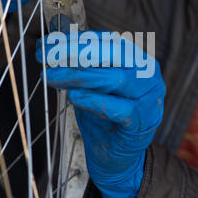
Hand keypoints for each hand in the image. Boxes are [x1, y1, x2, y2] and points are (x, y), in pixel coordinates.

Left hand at [36, 31, 165, 197]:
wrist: (116, 158)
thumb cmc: (103, 118)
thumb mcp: (89, 86)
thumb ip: (78, 67)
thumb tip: (48, 47)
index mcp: (136, 60)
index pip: (107, 40)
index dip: (76, 39)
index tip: (48, 43)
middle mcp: (147, 74)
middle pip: (113, 53)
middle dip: (75, 52)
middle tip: (47, 56)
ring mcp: (149, 98)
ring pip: (117, 78)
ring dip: (80, 76)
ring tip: (53, 77)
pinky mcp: (144, 122)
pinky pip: (121, 108)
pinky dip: (95, 100)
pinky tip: (74, 97)